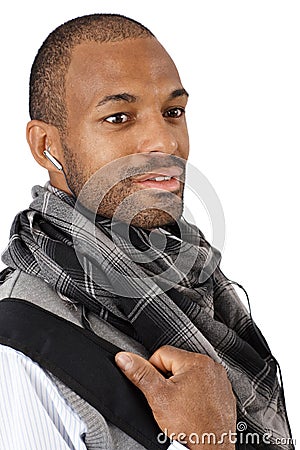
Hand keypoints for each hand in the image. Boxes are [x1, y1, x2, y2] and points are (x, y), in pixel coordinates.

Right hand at [115, 345, 235, 449]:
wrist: (210, 449)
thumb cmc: (189, 425)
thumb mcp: (158, 396)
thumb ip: (140, 373)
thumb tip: (124, 358)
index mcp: (196, 361)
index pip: (162, 354)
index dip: (153, 372)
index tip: (158, 389)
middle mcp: (211, 366)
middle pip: (176, 363)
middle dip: (168, 379)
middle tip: (169, 399)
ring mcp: (219, 379)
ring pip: (189, 374)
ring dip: (182, 386)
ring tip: (181, 406)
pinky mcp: (224, 392)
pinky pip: (203, 385)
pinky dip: (195, 394)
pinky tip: (192, 408)